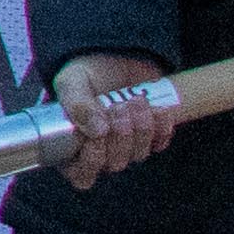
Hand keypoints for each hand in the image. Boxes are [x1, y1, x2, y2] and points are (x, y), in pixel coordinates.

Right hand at [47, 53, 176, 185]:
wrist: (113, 57)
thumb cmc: (86, 74)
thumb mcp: (72, 83)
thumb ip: (77, 105)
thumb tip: (97, 130)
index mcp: (71, 147)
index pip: (83, 176)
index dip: (93, 158)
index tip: (97, 130)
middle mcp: (99, 153)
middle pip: (115, 164)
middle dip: (120, 133)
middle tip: (117, 105)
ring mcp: (126, 148)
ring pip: (138, 155)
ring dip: (140, 125)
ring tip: (134, 99)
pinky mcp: (149, 139)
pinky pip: (160, 144)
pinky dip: (161, 125)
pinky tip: (155, 107)